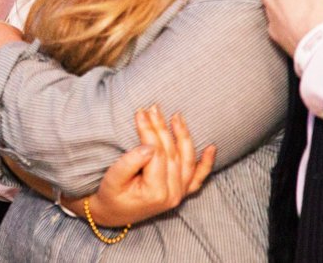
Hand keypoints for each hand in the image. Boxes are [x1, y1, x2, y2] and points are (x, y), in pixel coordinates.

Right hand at [77, 106, 215, 227]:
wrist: (112, 214)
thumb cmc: (110, 195)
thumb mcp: (113, 179)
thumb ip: (130, 163)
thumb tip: (148, 146)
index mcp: (156, 192)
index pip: (157, 154)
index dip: (148, 131)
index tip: (140, 112)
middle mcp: (173, 194)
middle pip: (172, 153)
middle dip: (162, 128)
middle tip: (153, 107)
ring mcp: (180, 193)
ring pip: (187, 160)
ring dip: (183, 136)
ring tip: (177, 116)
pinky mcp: (182, 191)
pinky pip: (198, 177)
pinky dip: (206, 163)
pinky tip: (212, 147)